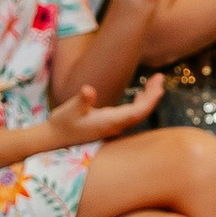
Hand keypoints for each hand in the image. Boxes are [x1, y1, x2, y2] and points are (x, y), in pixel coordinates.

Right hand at [42, 75, 166, 150]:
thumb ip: (81, 100)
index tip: (160, 88)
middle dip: (153, 95)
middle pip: (141, 112)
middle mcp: (115, 126)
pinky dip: (139, 103)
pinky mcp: (109, 124)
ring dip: (148, 98)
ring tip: (155, 81)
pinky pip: (131, 114)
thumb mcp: (69, 109)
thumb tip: (88, 90)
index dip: (150, 101)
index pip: (137, 112)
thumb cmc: (62, 123)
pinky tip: (140, 94)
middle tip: (160, 77)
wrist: (54, 139)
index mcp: (110, 122)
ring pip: (137, 113)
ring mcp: (113, 126)